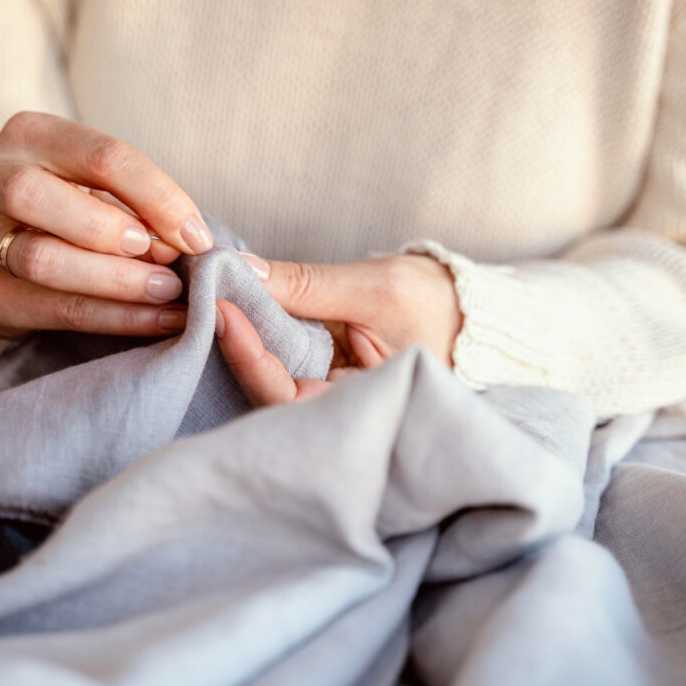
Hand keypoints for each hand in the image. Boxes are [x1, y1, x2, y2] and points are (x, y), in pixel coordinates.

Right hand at [0, 112, 213, 340]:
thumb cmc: (65, 207)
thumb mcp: (92, 180)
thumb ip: (135, 200)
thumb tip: (196, 241)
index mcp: (30, 135)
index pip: (100, 156)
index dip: (157, 196)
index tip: (199, 235)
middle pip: (42, 198)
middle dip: (116, 232)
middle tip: (167, 259)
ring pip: (44, 259)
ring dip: (118, 281)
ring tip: (169, 294)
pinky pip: (56, 309)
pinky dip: (114, 318)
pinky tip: (157, 320)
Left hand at [215, 254, 461, 406]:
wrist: (475, 311)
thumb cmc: (440, 304)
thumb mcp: (376, 288)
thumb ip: (307, 284)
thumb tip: (242, 270)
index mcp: (364, 409)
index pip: (288, 400)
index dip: (250, 360)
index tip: (225, 312)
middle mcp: (341, 414)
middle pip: (271, 397)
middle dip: (236, 350)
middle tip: (210, 301)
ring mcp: (331, 396)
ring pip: (272, 380)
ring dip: (244, 342)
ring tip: (220, 299)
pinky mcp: (325, 376)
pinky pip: (284, 363)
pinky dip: (261, 336)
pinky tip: (243, 308)